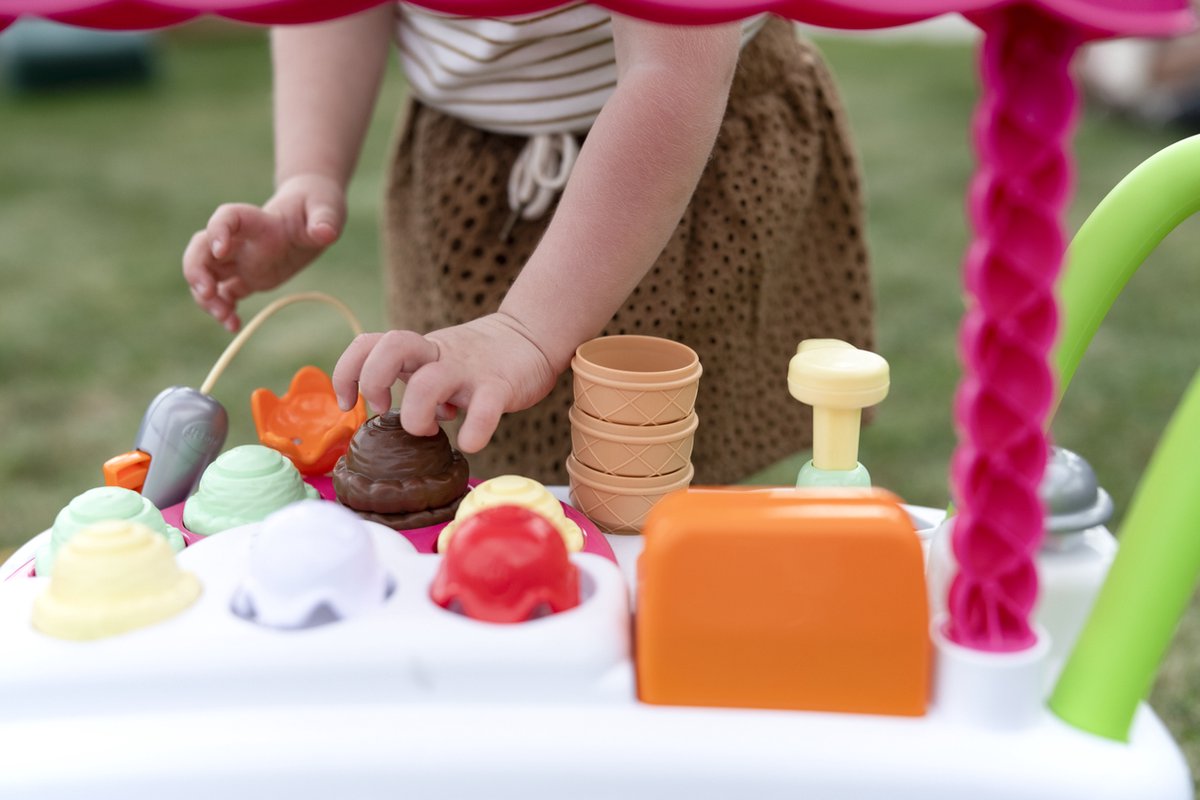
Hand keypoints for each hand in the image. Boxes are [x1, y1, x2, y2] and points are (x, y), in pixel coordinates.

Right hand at [182, 174, 344, 330]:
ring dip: (206, 297)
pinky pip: (225, 294)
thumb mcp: (326, 209)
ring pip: (207, 275)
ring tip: (225, 318)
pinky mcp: (246, 277)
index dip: (217, 231)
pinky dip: (224, 310)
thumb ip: (323, 220)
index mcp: (256, 219)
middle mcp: (240, 239)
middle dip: (195, 270)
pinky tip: (233, 326)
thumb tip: (325, 233)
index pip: (226, 217)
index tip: (220, 250)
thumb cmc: (316, 206)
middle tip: (207, 293)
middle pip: (201, 248)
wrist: (312, 215)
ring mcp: (239, 259)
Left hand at [332, 313, 558, 452]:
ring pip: (428, 382)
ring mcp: (469, 370)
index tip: (348, 403)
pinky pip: (484, 411)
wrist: (532, 337)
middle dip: (374, 383)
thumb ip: (416, 382)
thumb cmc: (480, 359)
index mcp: (420, 351)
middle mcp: (439, 355)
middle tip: (383, 411)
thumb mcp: (438, 362)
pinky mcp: (500, 386)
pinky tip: (470, 443)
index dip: (347, 372)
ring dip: (417, 416)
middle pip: (391, 347)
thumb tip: (404, 420)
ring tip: (428, 430)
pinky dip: (473, 433)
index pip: (368, 343)